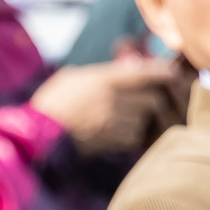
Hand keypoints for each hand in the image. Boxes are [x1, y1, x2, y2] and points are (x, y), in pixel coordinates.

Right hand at [28, 56, 190, 156]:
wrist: (38, 135)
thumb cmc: (51, 104)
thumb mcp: (71, 78)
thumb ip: (98, 72)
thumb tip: (120, 69)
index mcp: (104, 78)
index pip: (145, 72)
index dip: (162, 71)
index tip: (171, 73)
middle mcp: (115, 98)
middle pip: (152, 98)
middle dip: (151, 100)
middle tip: (143, 103)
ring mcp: (116, 120)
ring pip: (144, 118)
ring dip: (139, 119)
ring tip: (122, 120)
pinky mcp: (114, 140)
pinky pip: (134, 136)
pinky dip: (130, 135)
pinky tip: (114, 134)